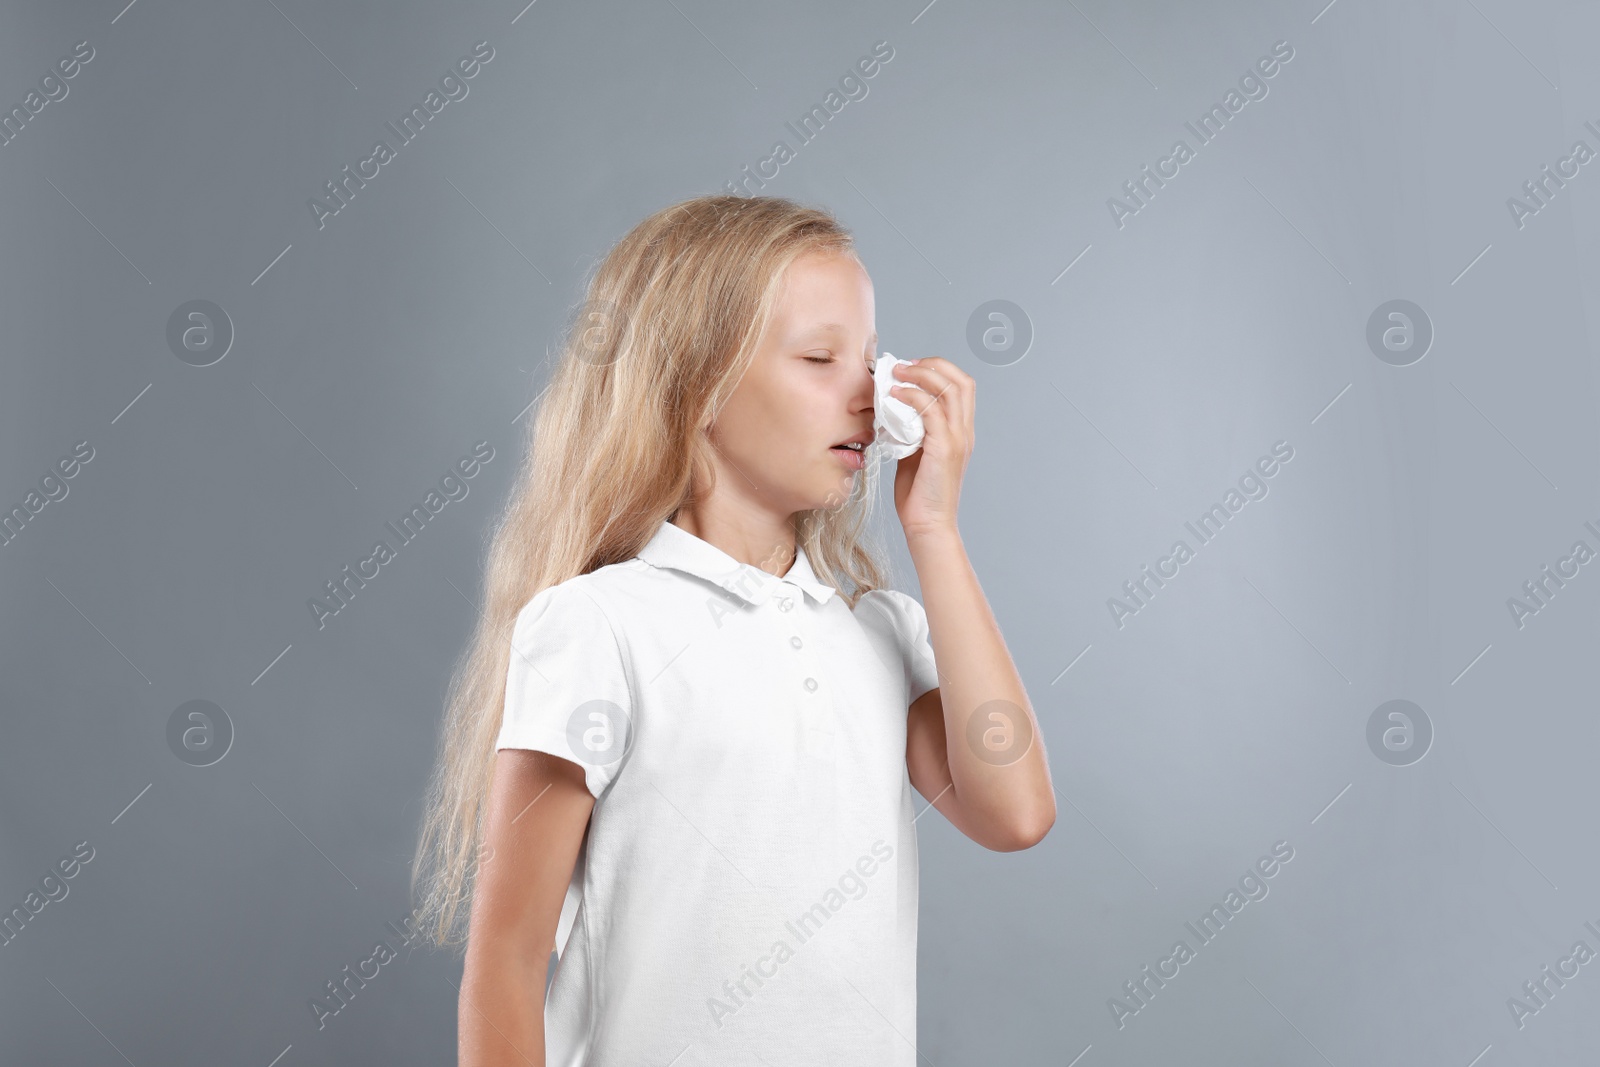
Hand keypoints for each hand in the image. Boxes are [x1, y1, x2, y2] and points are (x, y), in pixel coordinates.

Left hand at [888, 356, 973, 538]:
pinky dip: (913, 396)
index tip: (911, 369)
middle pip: (961, 381)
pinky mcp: (944, 449)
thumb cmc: (919, 494)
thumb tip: (892, 410)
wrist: (927, 524)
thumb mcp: (915, 453)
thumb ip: (912, 431)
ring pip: (949, 390)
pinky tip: (895, 395)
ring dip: (921, 375)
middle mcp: (964, 432)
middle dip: (932, 365)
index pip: (962, 386)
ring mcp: (957, 440)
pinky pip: (932, 410)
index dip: (939, 369)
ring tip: (897, 374)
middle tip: (904, 366)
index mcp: (961, 431)